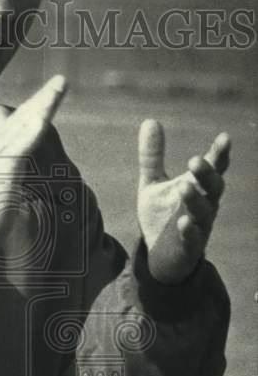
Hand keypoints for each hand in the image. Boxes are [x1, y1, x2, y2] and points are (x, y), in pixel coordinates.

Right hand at [0, 75, 66, 252]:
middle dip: (39, 101)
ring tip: (56, 91)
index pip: (14, 128)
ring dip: (37, 110)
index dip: (30, 109)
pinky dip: (28, 136)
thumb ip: (7, 171)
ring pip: (17, 132)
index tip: (50, 92)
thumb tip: (13, 171)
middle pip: (17, 123)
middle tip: (60, 81)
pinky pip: (15, 153)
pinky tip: (42, 121)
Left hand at [138, 120, 229, 284]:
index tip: (224, 138)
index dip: (219, 154)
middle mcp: (204, 205)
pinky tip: (183, 222)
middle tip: (195, 161)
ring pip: (203, 212)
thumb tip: (150, 120)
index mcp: (198, 187)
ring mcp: (199, 227)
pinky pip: (193, 239)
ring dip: (195, 199)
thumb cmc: (161, 215)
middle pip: (213, 187)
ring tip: (184, 186)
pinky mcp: (189, 248)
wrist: (158, 255)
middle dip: (207, 174)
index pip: (212, 168)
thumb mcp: (153, 184)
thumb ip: (152, 157)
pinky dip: (189, 230)